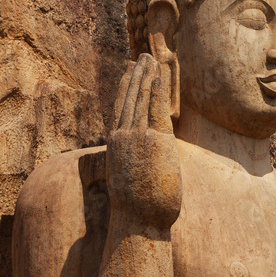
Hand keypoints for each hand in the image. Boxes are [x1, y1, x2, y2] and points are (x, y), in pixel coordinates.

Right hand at [106, 53, 181, 231]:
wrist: (140, 220)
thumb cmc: (140, 209)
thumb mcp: (134, 179)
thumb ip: (137, 164)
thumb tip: (143, 164)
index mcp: (117, 145)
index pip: (120, 109)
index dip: (124, 88)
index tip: (127, 72)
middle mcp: (124, 137)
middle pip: (129, 98)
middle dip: (136, 75)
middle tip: (140, 56)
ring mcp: (137, 137)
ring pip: (141, 99)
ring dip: (146, 76)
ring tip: (150, 58)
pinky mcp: (154, 140)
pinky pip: (154, 109)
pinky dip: (155, 91)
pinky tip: (158, 76)